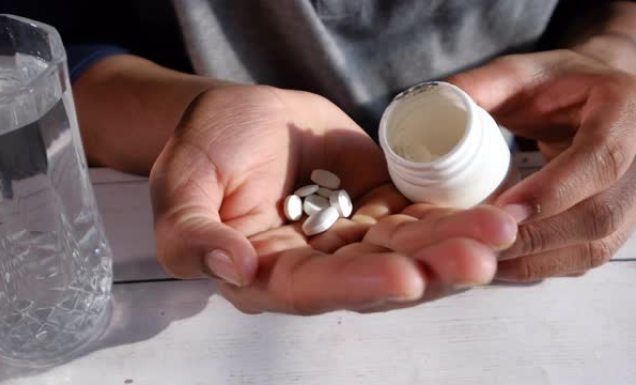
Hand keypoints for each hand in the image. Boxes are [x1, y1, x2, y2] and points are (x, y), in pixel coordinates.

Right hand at [149, 85, 516, 313]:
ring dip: (453, 240)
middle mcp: (315, 266)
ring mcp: (350, 238)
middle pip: (375, 276)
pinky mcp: (376, 206)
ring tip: (498, 227)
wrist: (237, 115)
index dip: (358, 287)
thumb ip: (193, 234)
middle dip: (429, 267)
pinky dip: (453, 212)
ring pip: (406, 247)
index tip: (405, 276)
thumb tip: (233, 267)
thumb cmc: (201, 149)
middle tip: (479, 256)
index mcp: (264, 273)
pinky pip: (417, 213)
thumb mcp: (181, 187)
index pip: (312, 290)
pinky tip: (491, 208)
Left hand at [450, 49, 635, 280]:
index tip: (504, 209)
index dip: (554, 189)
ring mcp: (633, 199)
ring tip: (480, 256)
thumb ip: (477, 86)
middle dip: (534, 235)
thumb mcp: (518, 72)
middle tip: (476, 240)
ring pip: (593, 247)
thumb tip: (428, 107)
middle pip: (598, 214)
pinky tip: (499, 261)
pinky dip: (540, 266)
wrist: (593, 99)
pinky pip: (582, 258)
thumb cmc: (556, 84)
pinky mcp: (616, 227)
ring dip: (533, 259)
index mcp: (623, 109)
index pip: (601, 157)